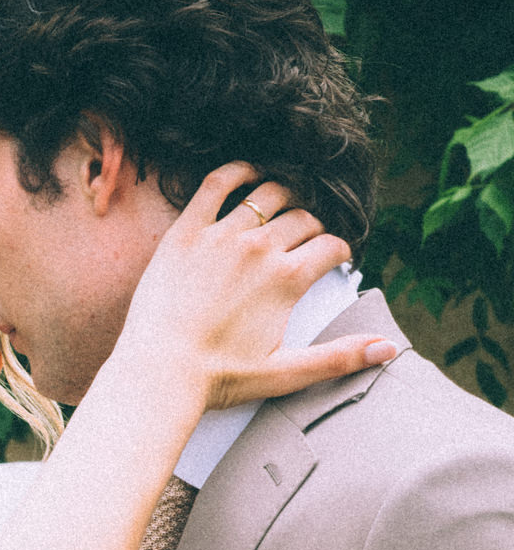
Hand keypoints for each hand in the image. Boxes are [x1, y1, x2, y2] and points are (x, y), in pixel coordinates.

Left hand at [111, 161, 396, 413]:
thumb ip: (339, 358)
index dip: (339, 251)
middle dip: (312, 226)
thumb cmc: (219, 378)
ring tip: (283, 206)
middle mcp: (260, 249)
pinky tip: (247, 174)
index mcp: (288, 279)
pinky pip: (217, 183)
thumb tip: (390, 348)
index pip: (331, 246)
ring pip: (269, 195)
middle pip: (303, 218)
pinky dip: (237, 171)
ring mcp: (222, 235)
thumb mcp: (285, 373)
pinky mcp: (186, 231)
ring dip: (283, 196)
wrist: (158, 372)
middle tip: (306, 238)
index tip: (335, 257)